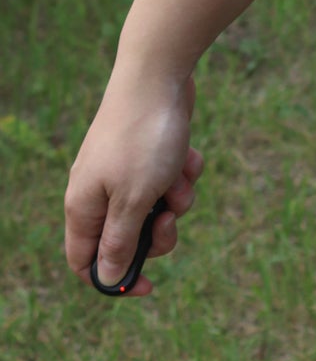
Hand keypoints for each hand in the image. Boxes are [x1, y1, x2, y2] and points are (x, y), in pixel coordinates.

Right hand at [65, 71, 204, 296]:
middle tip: (170, 216)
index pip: (86, 261)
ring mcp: (125, 170)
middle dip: (158, 234)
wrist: (159, 74)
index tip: (148, 286)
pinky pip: (170, 180)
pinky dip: (183, 172)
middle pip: (128, 238)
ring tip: (180, 176)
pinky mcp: (149, 153)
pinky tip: (188, 154)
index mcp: (83, 207)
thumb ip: (120, 241)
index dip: (113, 279)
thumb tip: (107, 280)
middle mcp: (99, 190)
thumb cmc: (143, 138)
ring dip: (176, 199)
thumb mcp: (134, 198)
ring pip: (156, 209)